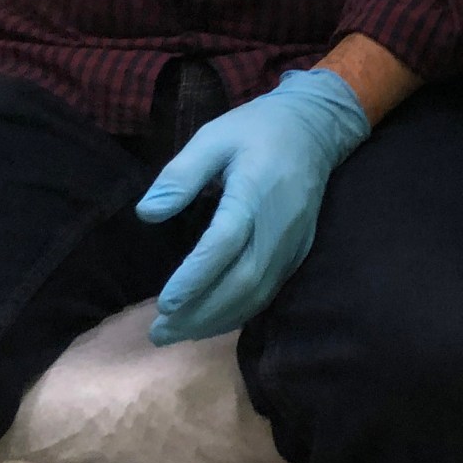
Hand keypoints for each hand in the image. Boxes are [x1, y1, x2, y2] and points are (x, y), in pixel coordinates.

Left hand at [138, 68, 371, 345]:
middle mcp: (280, 224)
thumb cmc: (257, 130)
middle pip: (244, 280)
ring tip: (176, 334)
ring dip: (217, 320)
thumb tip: (147, 213)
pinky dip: (238, 313)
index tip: (165, 302)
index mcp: (257, 190)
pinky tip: (209, 322)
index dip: (197, 277)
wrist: (316, 128)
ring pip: (258, 294)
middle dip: (201, 313)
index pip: (227, 242)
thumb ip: (180, 175)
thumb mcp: (213, 137)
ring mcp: (294, 242)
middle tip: (159, 332)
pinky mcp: (299, 252)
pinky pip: (269, 291)